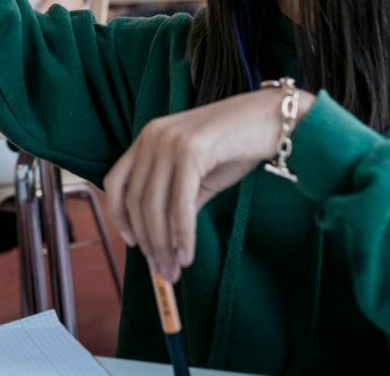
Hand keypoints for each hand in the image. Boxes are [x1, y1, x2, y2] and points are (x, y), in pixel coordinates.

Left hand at [103, 89, 313, 282]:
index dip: (119, 216)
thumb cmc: (238, 146)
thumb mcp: (199, 175)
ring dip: (163, 245)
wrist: (274, 118)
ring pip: (155, 206)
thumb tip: (162, 240)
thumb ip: (176, 199)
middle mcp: (152, 136)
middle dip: (148, 242)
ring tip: (174, 270)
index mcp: (148, 138)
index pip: (116, 181)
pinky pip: (180, 204)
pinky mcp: (191, 151)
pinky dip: (182, 234)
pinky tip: (187, 255)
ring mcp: (170, 142)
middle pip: (137, 201)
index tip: (133, 243)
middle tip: (162, 271)